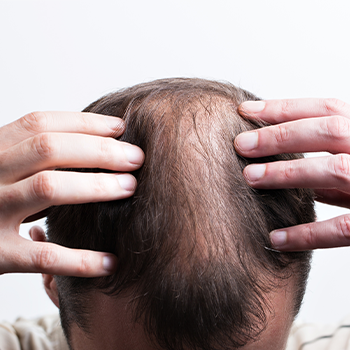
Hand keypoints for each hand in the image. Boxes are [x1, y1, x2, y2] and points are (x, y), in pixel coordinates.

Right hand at [0, 111, 143, 275]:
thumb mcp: (2, 167)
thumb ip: (30, 156)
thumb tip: (94, 144)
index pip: (41, 124)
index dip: (85, 123)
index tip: (121, 127)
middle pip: (50, 149)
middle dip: (100, 151)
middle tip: (136, 158)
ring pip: (47, 188)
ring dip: (95, 186)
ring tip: (130, 187)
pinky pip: (42, 255)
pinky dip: (80, 260)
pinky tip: (110, 262)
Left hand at [234, 98, 349, 250]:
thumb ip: (328, 157)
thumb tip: (278, 156)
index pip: (324, 110)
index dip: (283, 107)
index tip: (245, 110)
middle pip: (326, 132)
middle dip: (279, 136)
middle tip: (240, 145)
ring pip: (334, 170)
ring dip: (288, 173)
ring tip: (250, 179)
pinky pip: (344, 227)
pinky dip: (308, 233)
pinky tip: (276, 238)